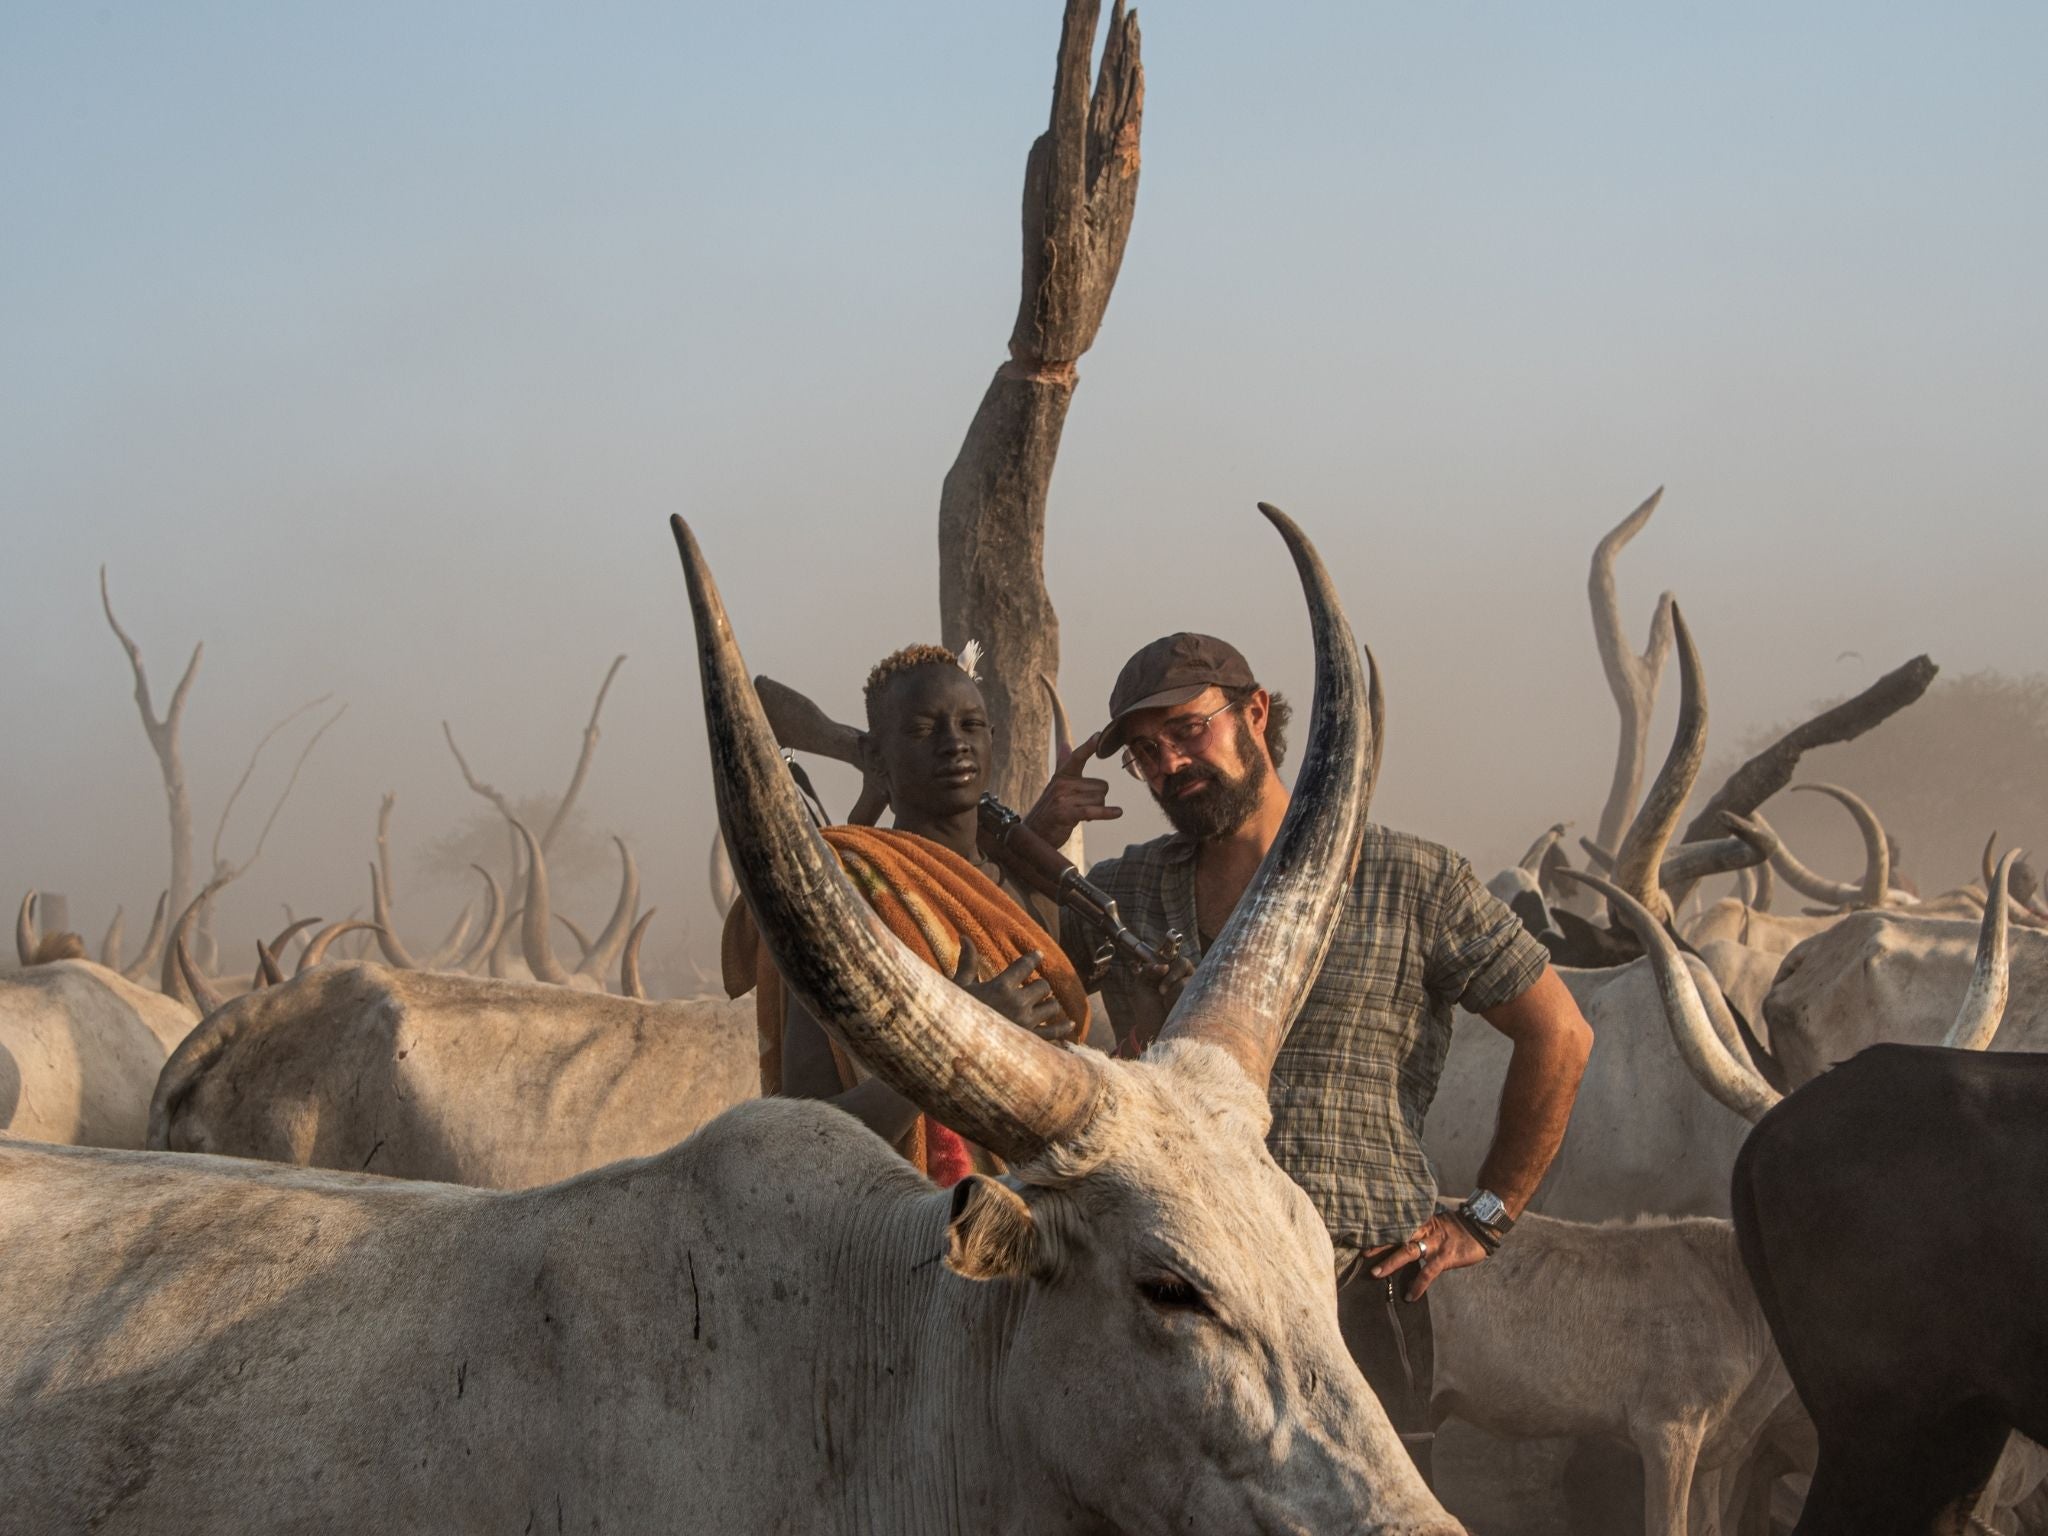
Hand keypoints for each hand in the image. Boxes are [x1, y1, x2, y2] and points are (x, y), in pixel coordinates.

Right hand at [954, 941, 1075, 1042]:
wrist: (957, 1047)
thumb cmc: (956, 1015)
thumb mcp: (960, 987)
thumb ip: (968, 962)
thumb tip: (964, 937)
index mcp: (1001, 987)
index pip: (1024, 966)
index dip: (1033, 958)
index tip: (1039, 954)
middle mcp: (1017, 1003)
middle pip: (1042, 986)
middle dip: (1039, 985)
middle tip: (1033, 987)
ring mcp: (1025, 1023)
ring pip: (1051, 1007)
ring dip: (1049, 1003)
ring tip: (1045, 1003)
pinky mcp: (1029, 1041)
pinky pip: (1053, 1033)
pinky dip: (1063, 1027)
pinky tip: (1070, 1023)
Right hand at [1023, 731, 1123, 849]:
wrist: (1035, 834)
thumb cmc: (1049, 809)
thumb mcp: (1055, 785)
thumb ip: (1062, 764)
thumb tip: (1065, 743)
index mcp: (1062, 775)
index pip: (1077, 757)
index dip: (1088, 746)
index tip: (1098, 735)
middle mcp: (1062, 784)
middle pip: (1101, 786)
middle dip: (1099, 799)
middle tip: (1084, 807)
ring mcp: (1062, 798)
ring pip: (1100, 799)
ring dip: (1097, 810)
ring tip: (1081, 814)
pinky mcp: (1066, 814)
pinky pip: (1093, 810)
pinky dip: (1107, 813)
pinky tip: (1118, 812)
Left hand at [1363, 1212, 1486, 1300]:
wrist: (1481, 1227)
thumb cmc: (1459, 1227)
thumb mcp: (1437, 1223)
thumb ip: (1422, 1230)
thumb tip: (1407, 1239)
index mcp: (1421, 1222)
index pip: (1397, 1225)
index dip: (1381, 1230)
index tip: (1363, 1234)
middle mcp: (1425, 1230)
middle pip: (1397, 1235)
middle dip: (1379, 1244)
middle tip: (1361, 1253)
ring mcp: (1434, 1243)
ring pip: (1408, 1251)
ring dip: (1390, 1262)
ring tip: (1375, 1274)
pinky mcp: (1444, 1257)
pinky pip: (1428, 1273)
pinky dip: (1418, 1285)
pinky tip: (1410, 1296)